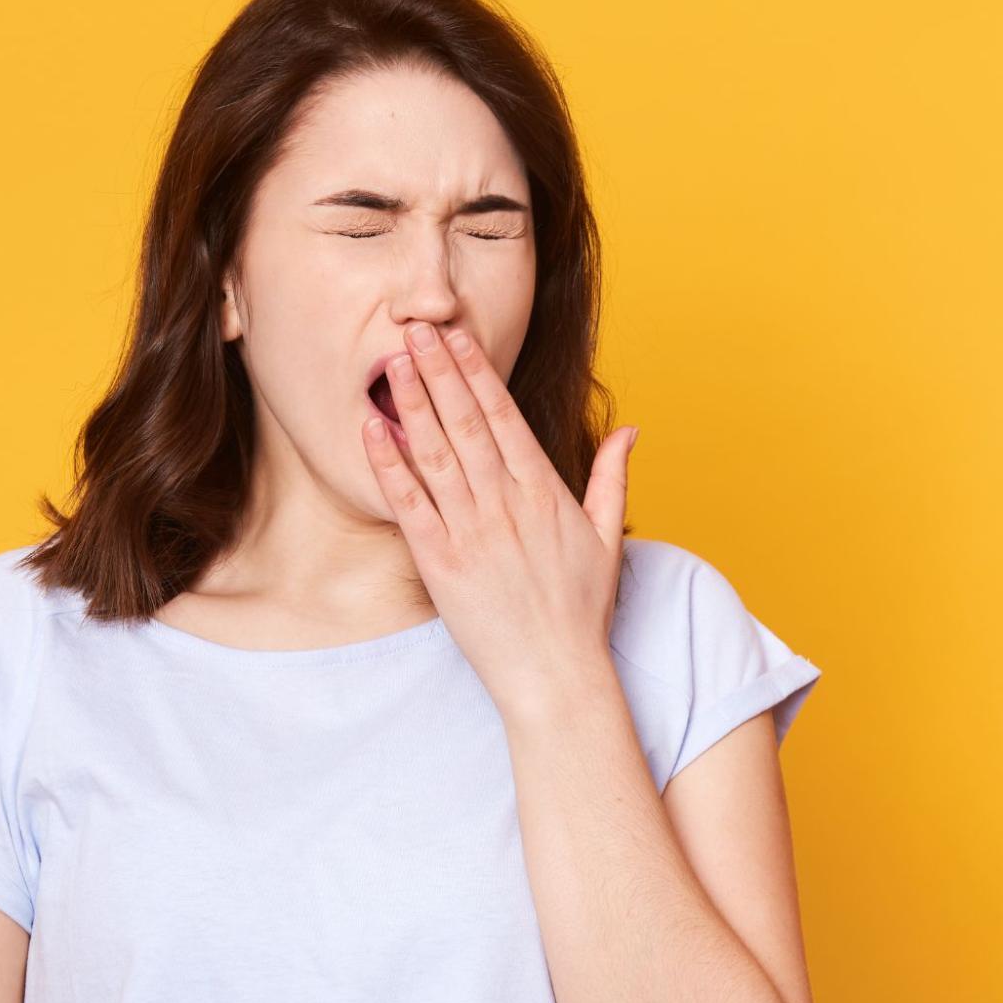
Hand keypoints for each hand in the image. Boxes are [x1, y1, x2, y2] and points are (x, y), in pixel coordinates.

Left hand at [362, 320, 639, 718]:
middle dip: (439, 370)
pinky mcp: (441, 563)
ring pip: (436, 453)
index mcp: (543, 491)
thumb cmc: (581, 610)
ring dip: (412, 403)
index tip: (457, 335)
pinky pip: (410, 504)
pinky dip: (390, 465)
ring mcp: (472, 531)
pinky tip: (372, 429)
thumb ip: (611, 476)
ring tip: (392, 361)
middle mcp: (506, 503)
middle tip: (413, 327)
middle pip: (465, 422)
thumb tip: (630, 429)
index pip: (504, 416)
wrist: (555, 674)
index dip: (477, 372)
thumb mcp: (606, 536)